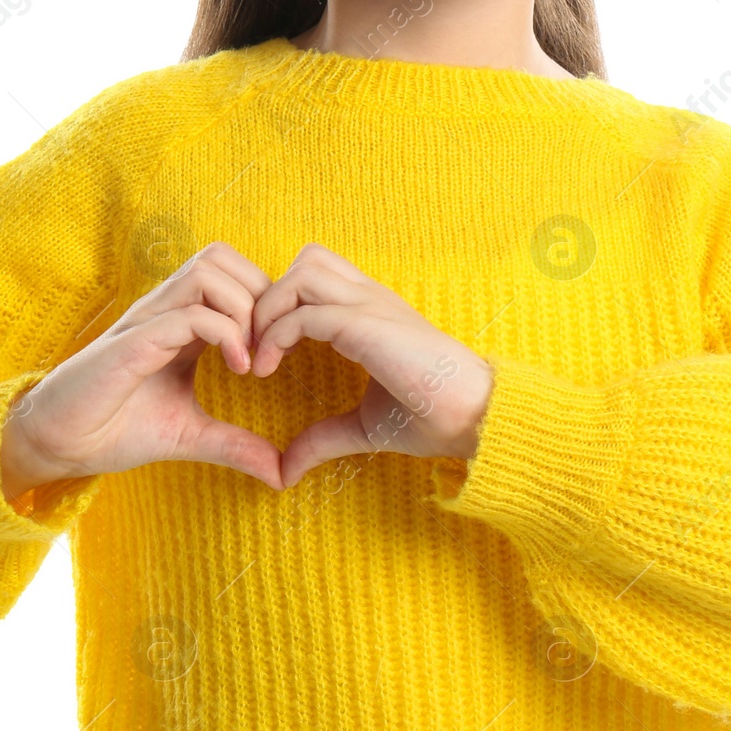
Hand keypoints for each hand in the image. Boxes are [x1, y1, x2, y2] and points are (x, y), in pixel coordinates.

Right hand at [2, 241, 283, 495]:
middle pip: (223, 257)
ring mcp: (149, 319)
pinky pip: (189, 313)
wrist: (59, 444)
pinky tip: (239, 369)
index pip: (233, 275)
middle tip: (271, 347)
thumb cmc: (116, 428)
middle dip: (260, 295)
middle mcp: (166, 309)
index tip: (278, 353)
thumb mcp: (190, 435)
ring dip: (244, 307)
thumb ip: (235, 445)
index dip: (266, 302)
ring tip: (253, 357)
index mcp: (182, 320)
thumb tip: (282, 473)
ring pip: (209, 270)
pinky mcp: (135, 341)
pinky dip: (225, 332)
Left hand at [249, 242, 495, 488]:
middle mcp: (369, 298)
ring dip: (269, 309)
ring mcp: (369, 306)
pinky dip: (276, 335)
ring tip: (260, 354)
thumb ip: (322, 439)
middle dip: (271, 296)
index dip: (282, 304)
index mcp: (371, 311)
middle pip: (306, 260)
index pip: (317, 275)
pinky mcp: (366, 325)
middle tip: (256, 345)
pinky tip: (269, 369)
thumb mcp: (364, 426)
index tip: (265, 354)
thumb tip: (285, 471)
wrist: (475, 416)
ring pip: (302, 272)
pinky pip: (304, 312)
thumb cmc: (432, 416)